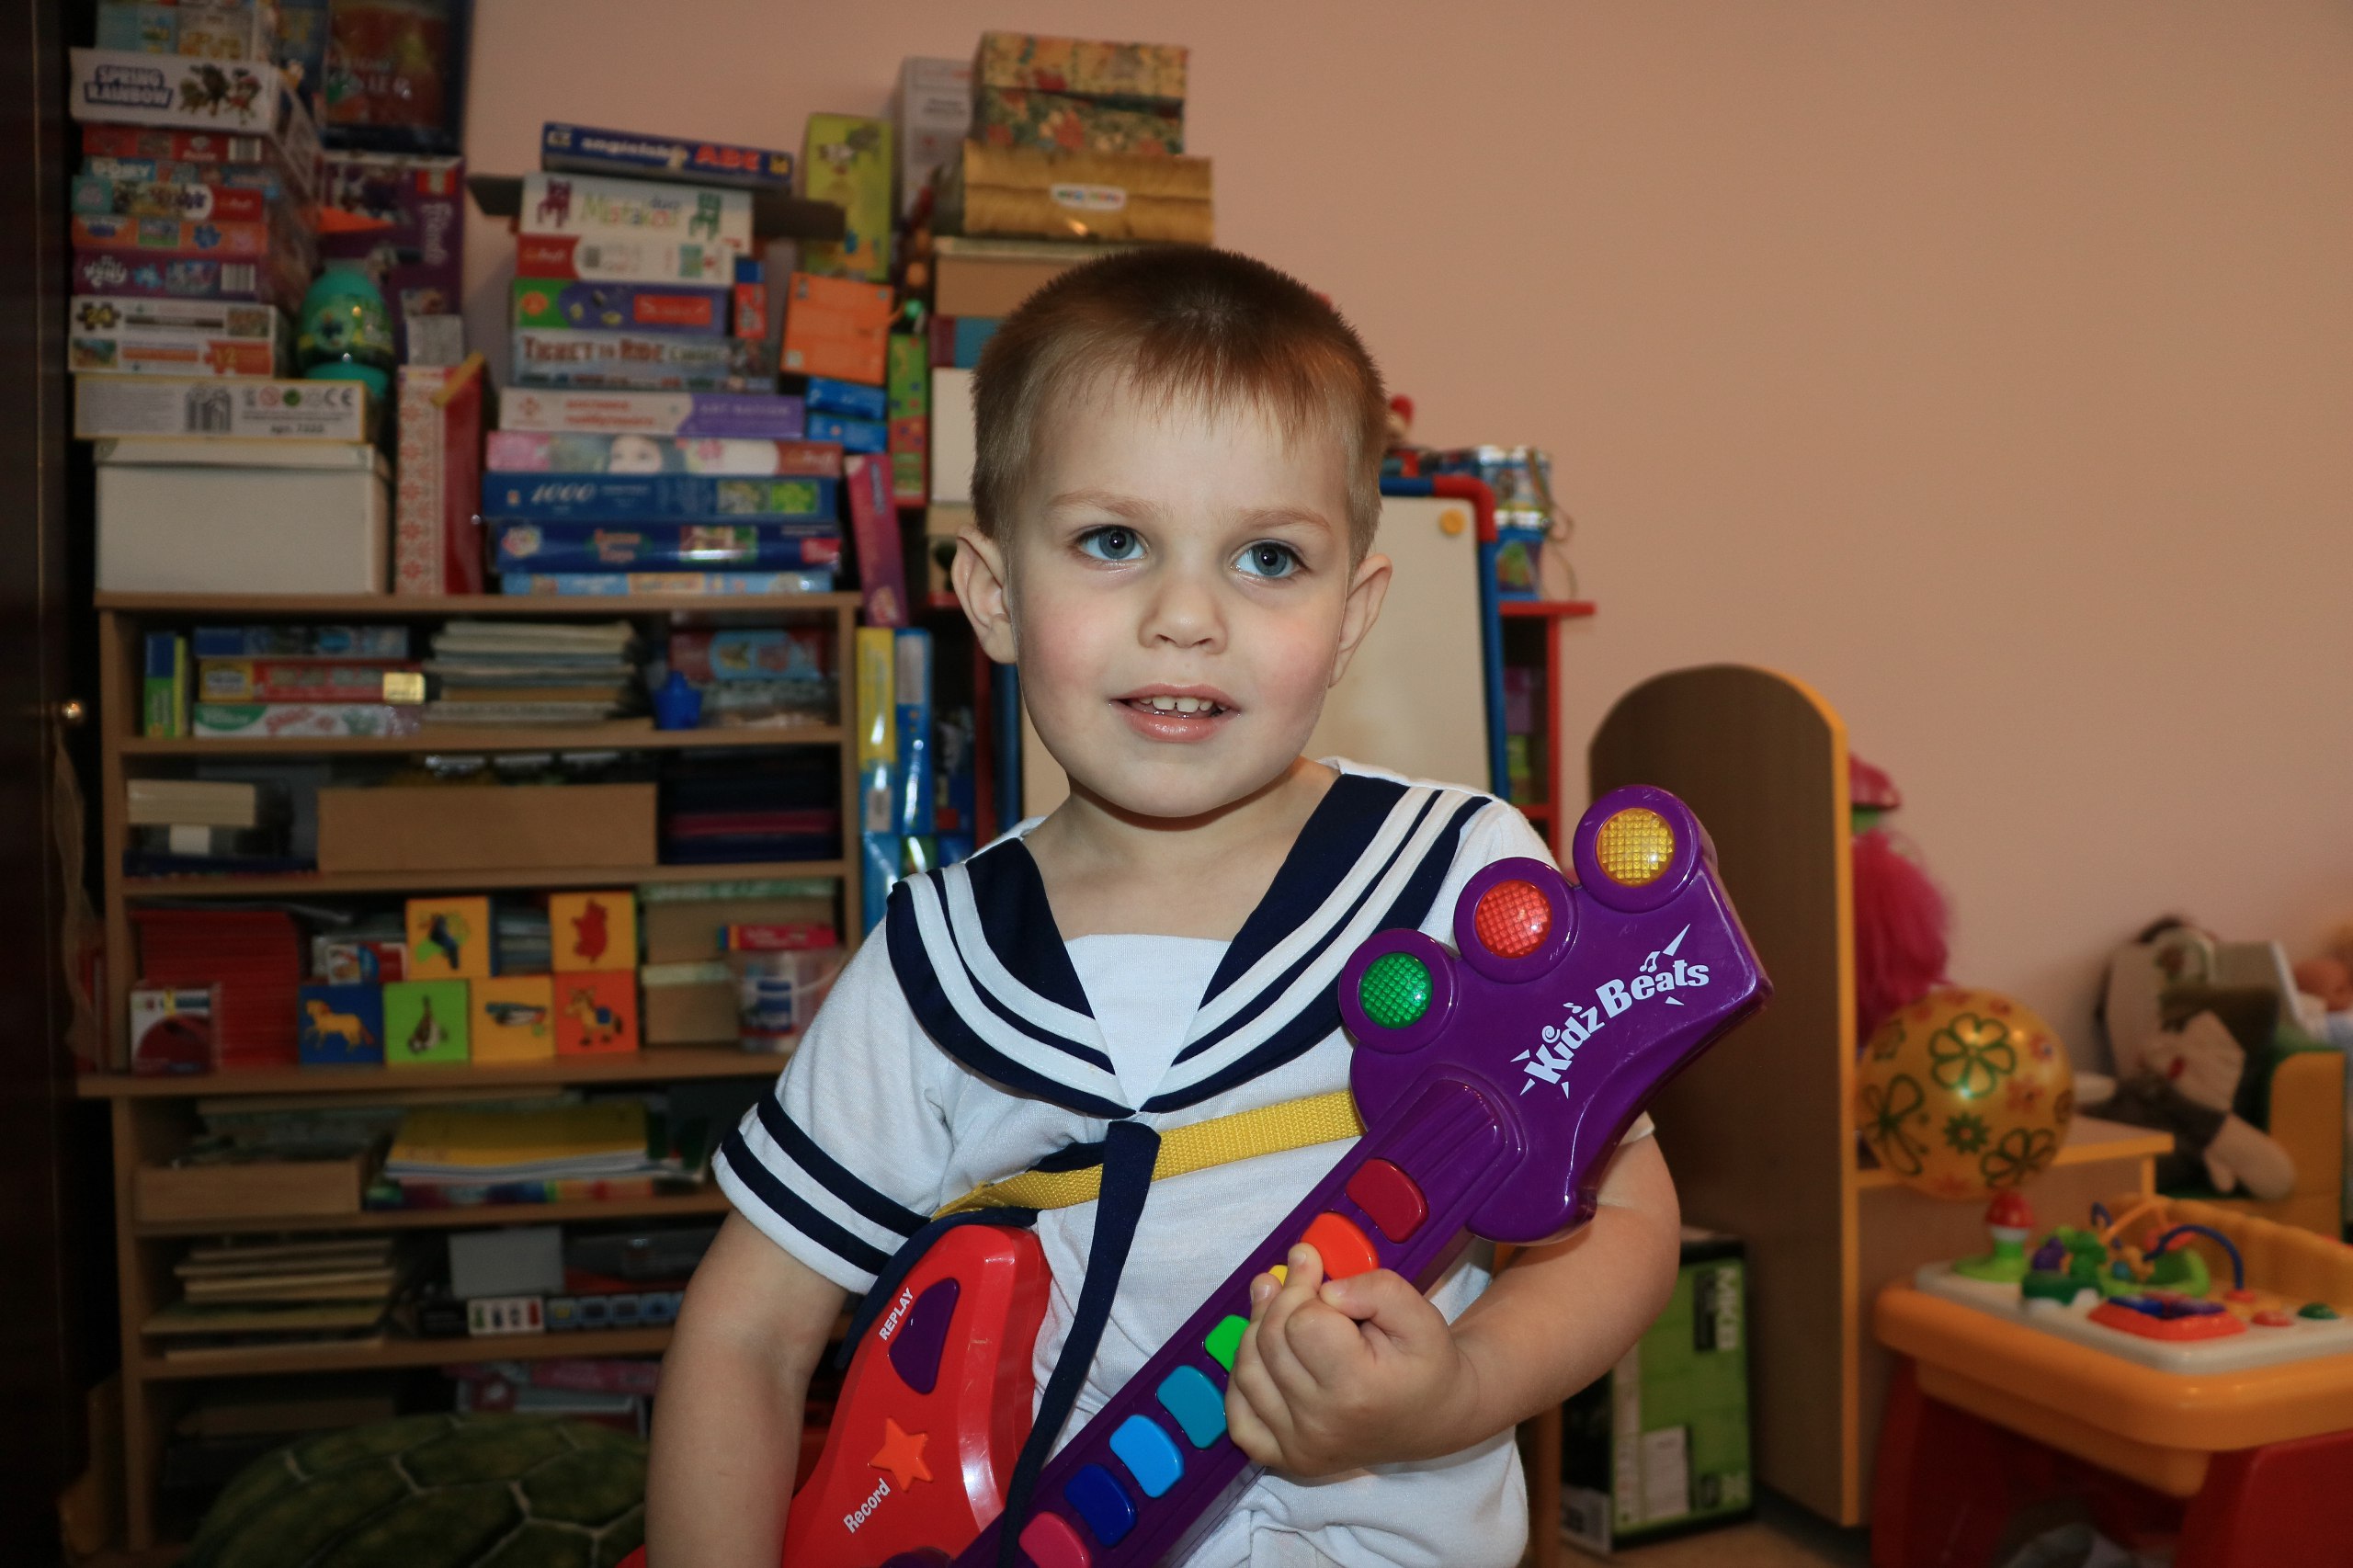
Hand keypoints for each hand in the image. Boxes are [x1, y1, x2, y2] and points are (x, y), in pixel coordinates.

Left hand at [1223, 1243, 1478, 1476]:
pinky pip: (1239, 1416)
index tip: (1325, 1278)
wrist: (1434, 1417)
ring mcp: (1298, 1446)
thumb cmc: (1427, 1362)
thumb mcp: (1420, 1315)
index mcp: (1356, 1389)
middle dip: (1283, 1298)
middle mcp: (1321, 1424)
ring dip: (1258, 1329)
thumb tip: (1323, 1289)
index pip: (1302, 1324)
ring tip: (1281, 1305)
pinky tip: (1263, 1356)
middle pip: (1270, 1342)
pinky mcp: (1287, 1457)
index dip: (1308, 1290)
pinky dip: (1243, 1381)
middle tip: (1301, 1274)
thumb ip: (1377, 1290)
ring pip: (1248, 1371)